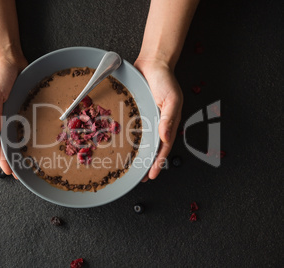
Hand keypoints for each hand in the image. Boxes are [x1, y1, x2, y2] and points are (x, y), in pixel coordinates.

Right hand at [0, 57, 27, 177]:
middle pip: (3, 143)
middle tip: (18, 172)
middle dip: (9, 158)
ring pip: (11, 136)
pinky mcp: (18, 107)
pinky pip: (20, 125)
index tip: (8, 171)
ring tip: (24, 162)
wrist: (8, 58)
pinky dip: (23, 136)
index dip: (1, 158)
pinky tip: (30, 141)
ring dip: (16, 150)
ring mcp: (9, 113)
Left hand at [134, 58, 182, 180]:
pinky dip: (128, 139)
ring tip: (129, 167)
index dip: (157, 162)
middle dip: (146, 163)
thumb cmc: (165, 80)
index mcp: (168, 123)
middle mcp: (157, 124)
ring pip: (142, 141)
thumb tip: (165, 138)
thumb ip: (169, 118)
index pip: (163, 148)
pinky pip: (133, 128)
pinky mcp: (137, 112)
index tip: (150, 175)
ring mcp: (147, 119)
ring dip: (137, 154)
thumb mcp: (172, 99)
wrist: (153, 63)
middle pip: (152, 148)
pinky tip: (121, 145)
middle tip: (138, 178)